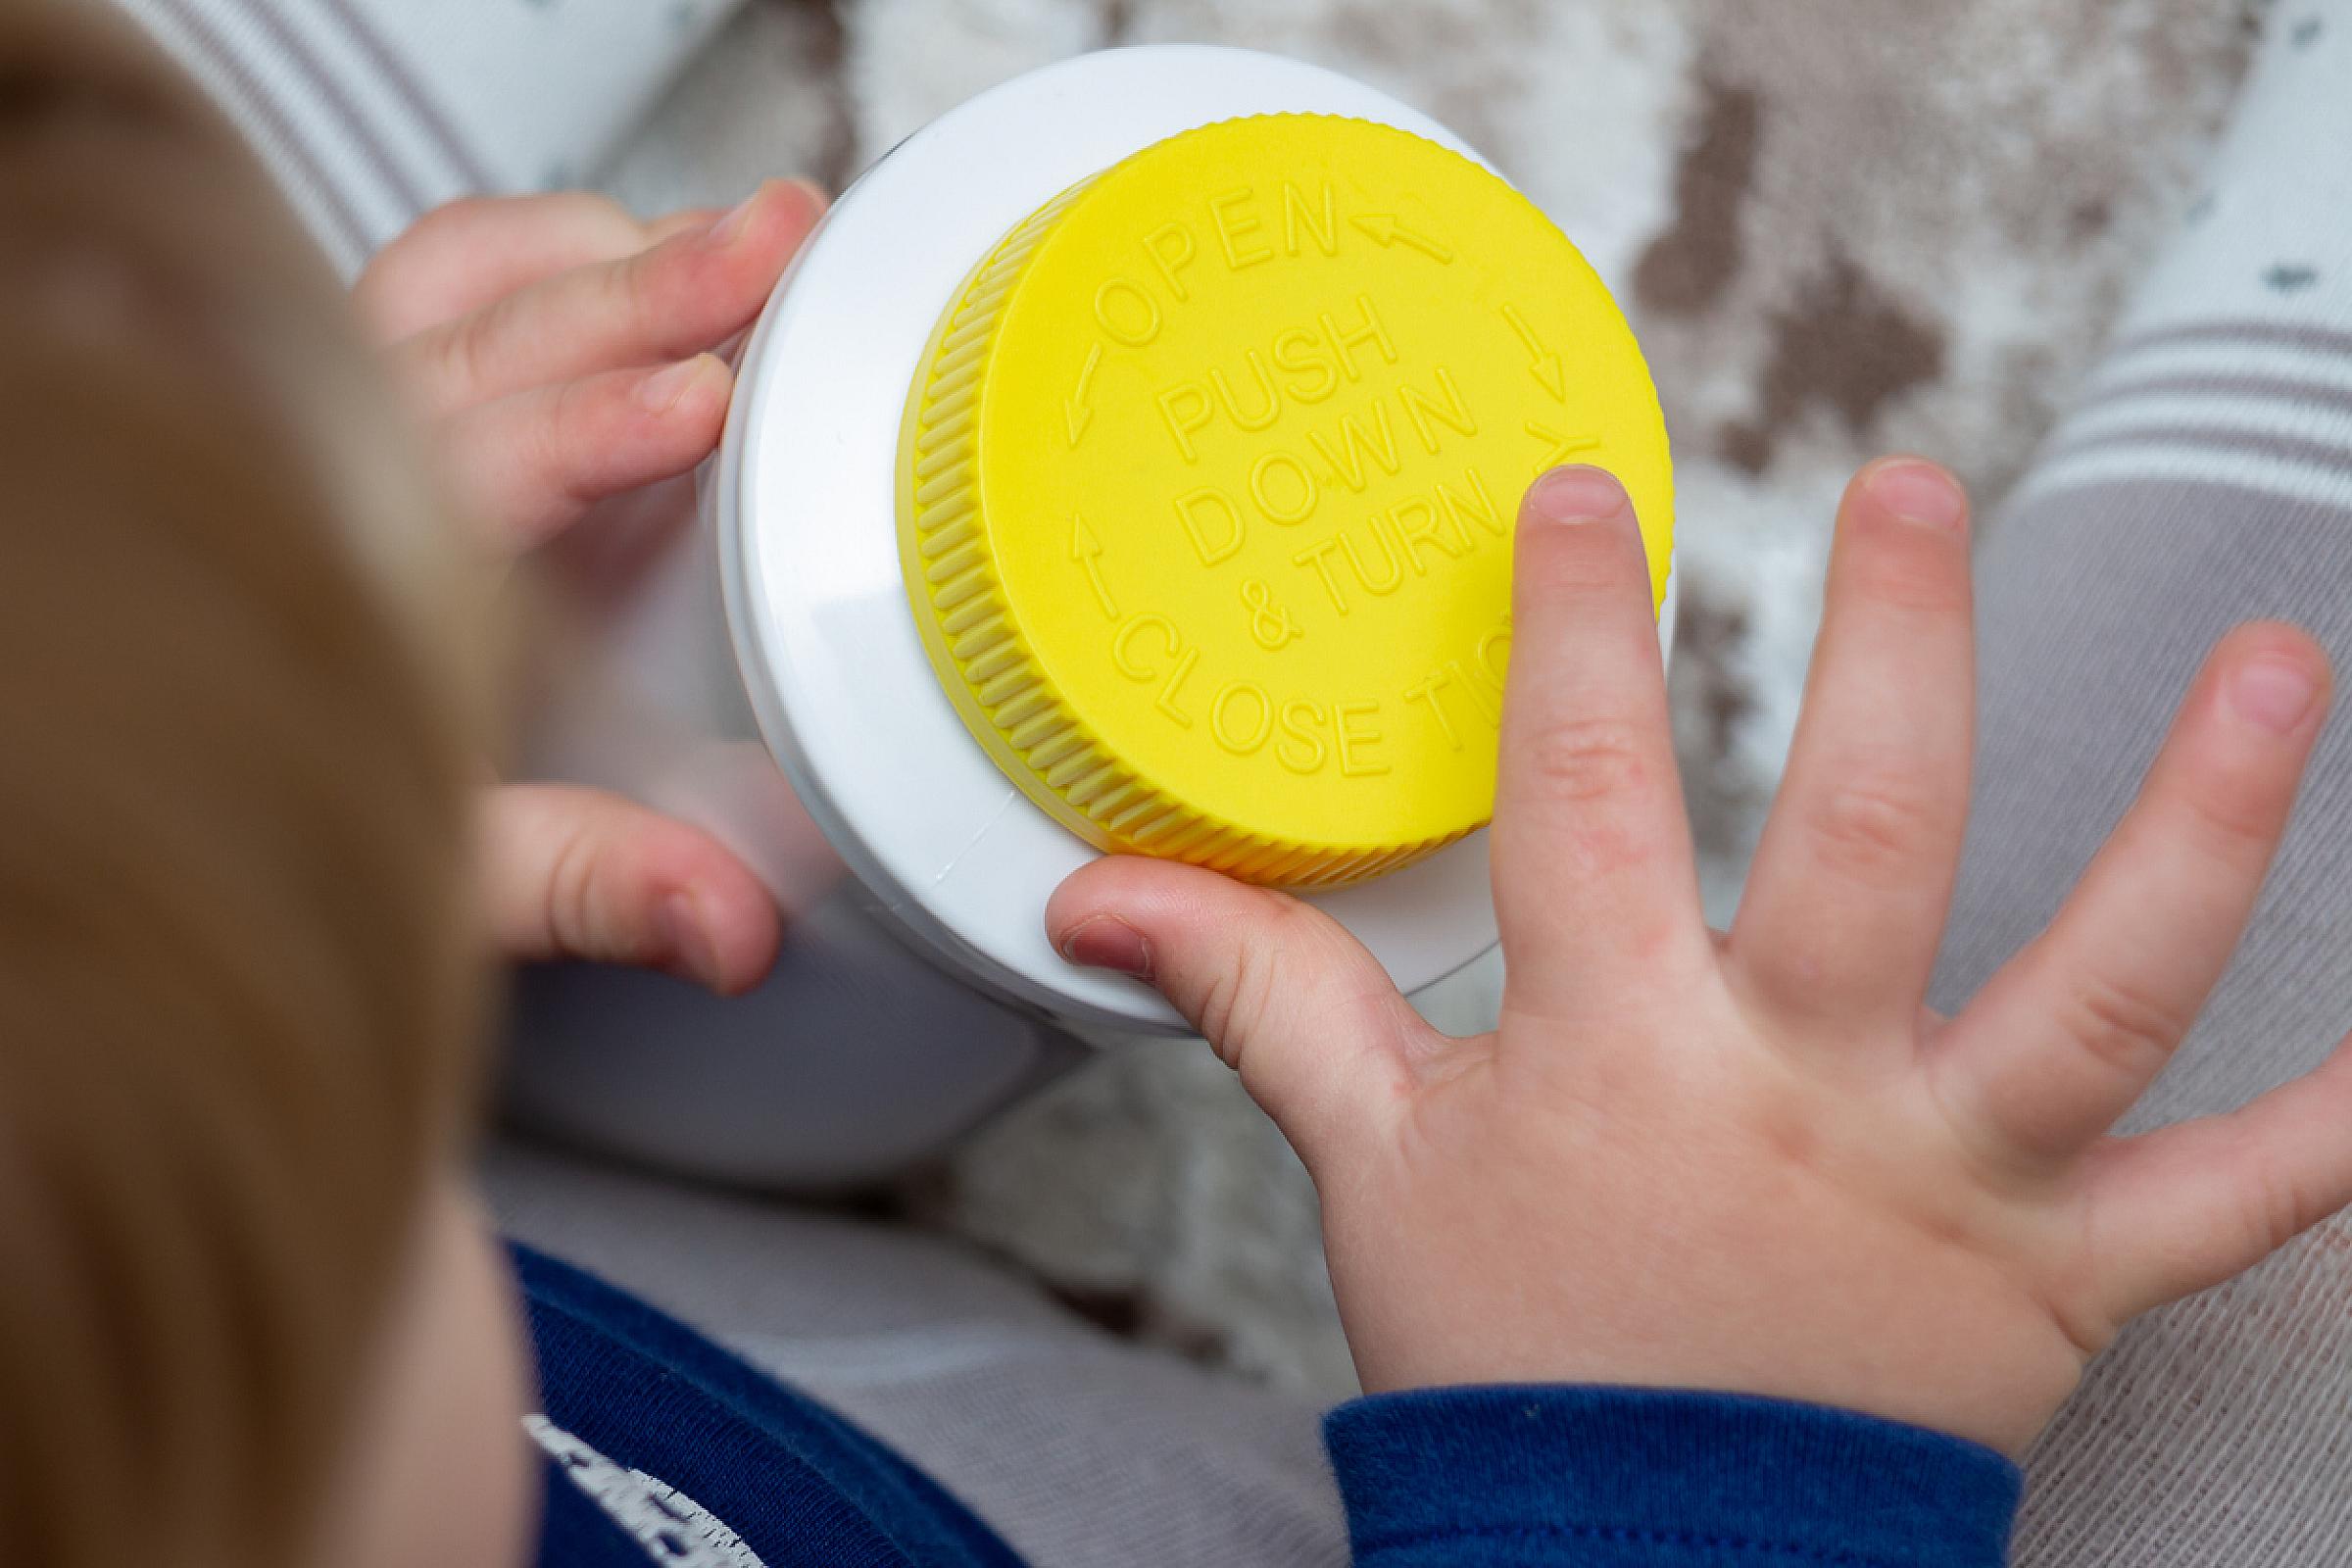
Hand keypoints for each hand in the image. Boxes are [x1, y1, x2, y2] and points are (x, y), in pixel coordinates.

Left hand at [358, 183, 823, 991]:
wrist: (215, 752)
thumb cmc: (329, 796)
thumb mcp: (456, 866)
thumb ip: (589, 880)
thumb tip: (732, 923)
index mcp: (363, 567)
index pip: (476, 472)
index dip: (589, 429)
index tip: (700, 401)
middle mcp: (337, 460)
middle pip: (482, 337)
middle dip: (642, 285)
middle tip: (775, 245)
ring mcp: (350, 403)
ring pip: (459, 277)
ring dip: (606, 250)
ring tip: (746, 235)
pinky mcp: (377, 377)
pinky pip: (448, 269)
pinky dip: (556, 244)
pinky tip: (654, 247)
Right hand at [1046, 458, 2351, 1456]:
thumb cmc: (1510, 1356)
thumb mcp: (1367, 1162)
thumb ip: (1257, 995)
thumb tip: (1092, 896)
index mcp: (1618, 1052)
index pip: (1586, 794)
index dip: (1576, 631)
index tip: (1587, 500)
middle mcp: (1799, 1095)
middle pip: (1872, 835)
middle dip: (1900, 644)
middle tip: (1914, 492)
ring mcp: (1948, 1185)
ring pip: (2101, 990)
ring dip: (2201, 825)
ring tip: (2274, 672)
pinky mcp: (2057, 1281)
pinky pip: (2228, 1206)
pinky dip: (2333, 1129)